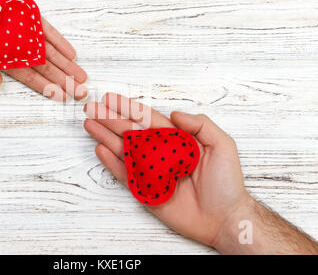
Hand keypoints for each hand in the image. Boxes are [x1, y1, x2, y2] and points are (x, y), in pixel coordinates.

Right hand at [0, 0, 86, 100]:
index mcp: (3, 57)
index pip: (29, 77)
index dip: (46, 88)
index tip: (61, 97)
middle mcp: (18, 47)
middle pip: (44, 68)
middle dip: (63, 81)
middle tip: (80, 92)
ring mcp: (25, 32)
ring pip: (50, 52)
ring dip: (66, 65)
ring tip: (81, 77)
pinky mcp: (30, 16)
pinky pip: (48, 31)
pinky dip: (60, 42)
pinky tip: (71, 54)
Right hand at [83, 93, 249, 246]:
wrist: (223, 218)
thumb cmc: (227, 183)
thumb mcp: (222, 146)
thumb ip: (200, 125)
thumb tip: (174, 114)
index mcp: (176, 140)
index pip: (148, 119)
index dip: (129, 108)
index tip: (111, 99)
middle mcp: (160, 152)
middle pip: (131, 132)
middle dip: (110, 119)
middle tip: (91, 109)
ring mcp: (151, 170)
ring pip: (123, 150)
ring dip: (106, 136)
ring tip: (89, 124)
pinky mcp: (145, 190)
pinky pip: (124, 174)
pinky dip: (111, 162)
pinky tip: (100, 149)